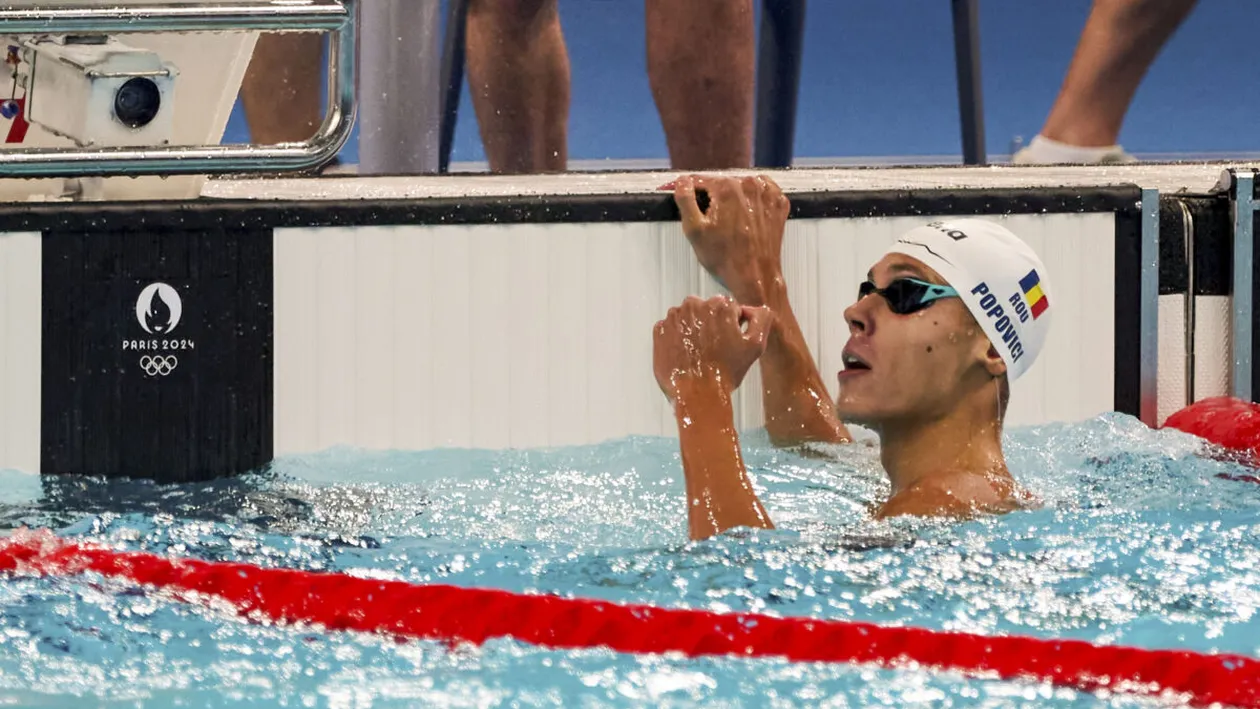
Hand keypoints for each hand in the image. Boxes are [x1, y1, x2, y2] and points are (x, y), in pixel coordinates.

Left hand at [653, 295, 773, 400]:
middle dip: (710, 325)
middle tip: (713, 350)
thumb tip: (752, 308)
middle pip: (705, 310)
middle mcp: (695, 305)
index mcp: (720, 305)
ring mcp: (674, 317)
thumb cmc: (727, 372)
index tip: (727, 344)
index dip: (730, 327)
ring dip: (692, 330)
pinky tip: (684, 355)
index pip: (727, 309)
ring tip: (698, 354)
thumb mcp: (756, 345)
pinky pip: (670, 328)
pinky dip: (676, 338)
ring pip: (687, 318)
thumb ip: (761, 319)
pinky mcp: (659, 330)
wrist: (697, 395)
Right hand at [670, 174, 790, 305]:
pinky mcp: (778, 204)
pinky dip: (753, 200)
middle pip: (722, 182)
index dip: (689, 188)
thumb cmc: (725, 258)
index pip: (701, 180)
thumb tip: (682, 182)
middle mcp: (750, 185)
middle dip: (713, 197)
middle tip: (710, 219)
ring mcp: (768, 194)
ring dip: (733, 197)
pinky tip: (746, 216)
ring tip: (729, 220)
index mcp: (727, 188)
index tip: (684, 191)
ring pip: (741, 186)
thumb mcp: (694, 230)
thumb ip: (685, 200)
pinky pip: (761, 192)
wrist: (754, 276)